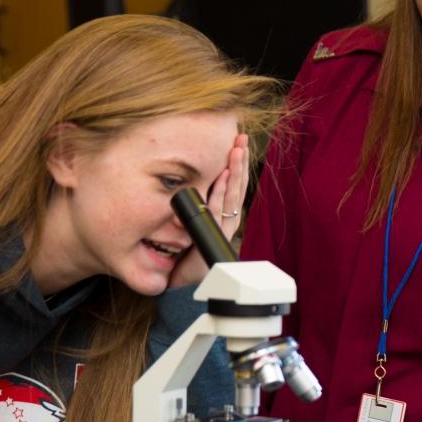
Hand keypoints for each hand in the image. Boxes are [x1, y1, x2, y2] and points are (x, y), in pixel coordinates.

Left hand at [170, 133, 249, 288]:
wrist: (181, 283)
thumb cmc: (184, 257)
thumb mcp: (189, 227)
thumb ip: (193, 211)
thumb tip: (187, 188)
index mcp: (222, 215)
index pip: (232, 185)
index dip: (236, 165)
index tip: (237, 144)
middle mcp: (226, 219)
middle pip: (236, 185)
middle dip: (239, 161)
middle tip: (241, 139)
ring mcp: (222, 227)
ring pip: (231, 194)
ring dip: (235, 170)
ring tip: (237, 149)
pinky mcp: (215, 235)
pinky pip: (219, 209)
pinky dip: (223, 190)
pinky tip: (226, 173)